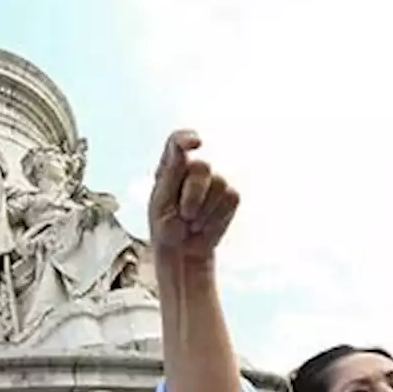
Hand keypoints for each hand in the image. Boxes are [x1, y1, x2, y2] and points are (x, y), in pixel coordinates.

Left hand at [148, 130, 238, 259]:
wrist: (183, 253)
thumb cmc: (165, 228)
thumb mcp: (161, 203)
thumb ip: (171, 174)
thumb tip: (181, 148)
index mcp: (169, 167)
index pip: (177, 141)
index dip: (187, 138)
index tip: (196, 143)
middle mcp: (192, 169)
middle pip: (202, 167)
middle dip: (194, 195)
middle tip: (185, 216)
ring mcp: (213, 181)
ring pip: (220, 183)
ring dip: (205, 210)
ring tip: (193, 223)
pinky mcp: (229, 196)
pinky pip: (232, 197)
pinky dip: (218, 216)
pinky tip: (206, 225)